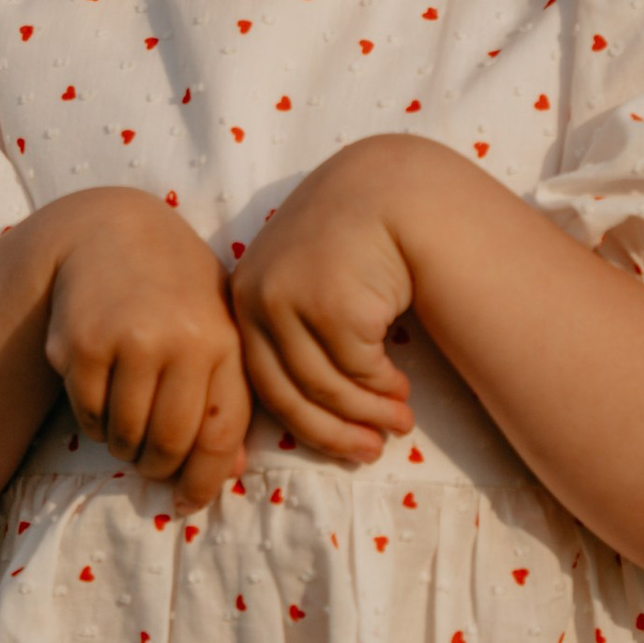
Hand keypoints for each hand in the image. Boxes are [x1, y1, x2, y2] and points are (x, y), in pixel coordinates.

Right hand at [40, 190, 252, 509]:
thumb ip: (225, 393)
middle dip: (157, 467)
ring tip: (126, 430)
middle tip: (149, 465)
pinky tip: (100, 394)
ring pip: (125, 435)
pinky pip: (88, 414)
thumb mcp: (214, 326)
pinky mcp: (82, 344)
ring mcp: (130, 340)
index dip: (204, 479)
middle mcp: (181, 339)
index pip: (220, 432)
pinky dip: (93, 421)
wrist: (108, 231)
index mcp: (224, 339)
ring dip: (124, 448)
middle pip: (170, 442)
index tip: (188, 502)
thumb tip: (229, 471)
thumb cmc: (173, 288)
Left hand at [231, 138, 424, 461]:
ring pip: (327, 388)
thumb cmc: (353, 242)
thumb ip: (296, 335)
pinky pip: (359, 368)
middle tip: (371, 452)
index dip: (304, 425)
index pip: (262, 383)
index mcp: (242, 297)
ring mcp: (289, 301)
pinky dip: (383, 387)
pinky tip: (402, 387)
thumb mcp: (306, 281)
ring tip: (399, 422)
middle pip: (288, 394)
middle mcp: (255, 299)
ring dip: (368, 413)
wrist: (391, 190)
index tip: (340, 447)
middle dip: (333, 433)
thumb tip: (311, 416)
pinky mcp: (329, 304)